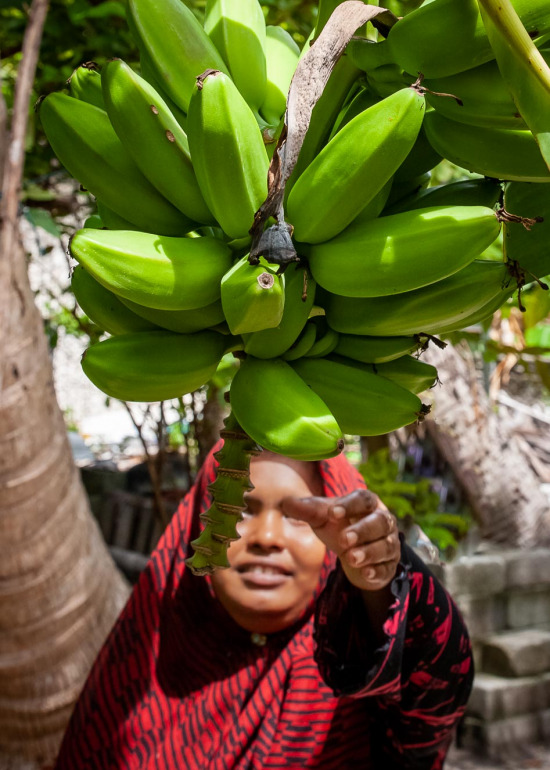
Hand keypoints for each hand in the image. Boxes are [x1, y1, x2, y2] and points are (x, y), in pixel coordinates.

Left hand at [282, 489, 399, 591]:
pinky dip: (377, 571)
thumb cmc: (339, 528)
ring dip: (369, 552)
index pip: (363, 499)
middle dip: (362, 530)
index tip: (333, 513)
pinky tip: (366, 574)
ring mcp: (389, 543)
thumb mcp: (323, 519)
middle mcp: (383, 521)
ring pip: (386, 546)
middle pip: (380, 522)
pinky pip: (387, 567)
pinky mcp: (389, 565)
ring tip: (350, 558)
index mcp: (367, 504)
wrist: (354, 556)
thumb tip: (287, 502)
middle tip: (343, 540)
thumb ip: (308, 510)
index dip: (350, 505)